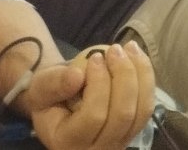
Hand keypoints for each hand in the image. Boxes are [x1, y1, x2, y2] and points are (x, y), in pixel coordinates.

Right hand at [28, 43, 154, 149]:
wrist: (59, 105)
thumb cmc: (48, 97)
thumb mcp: (40, 89)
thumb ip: (54, 83)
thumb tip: (78, 75)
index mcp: (68, 142)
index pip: (94, 116)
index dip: (99, 83)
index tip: (95, 57)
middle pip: (122, 114)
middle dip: (124, 75)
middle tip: (115, 49)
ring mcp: (118, 143)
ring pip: (140, 111)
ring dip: (140, 74)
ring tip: (130, 47)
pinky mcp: (132, 131)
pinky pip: (147, 107)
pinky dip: (147, 79)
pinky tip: (137, 57)